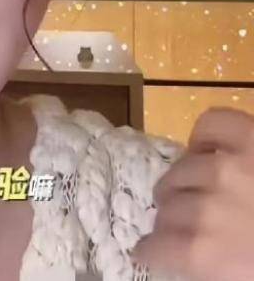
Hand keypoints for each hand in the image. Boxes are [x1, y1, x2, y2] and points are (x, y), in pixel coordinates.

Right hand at [131, 106, 253, 280]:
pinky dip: (204, 135)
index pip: (157, 248)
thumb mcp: (240, 275)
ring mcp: (230, 166)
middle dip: (168, 216)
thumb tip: (189, 254)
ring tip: (187, 187)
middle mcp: (208, 205)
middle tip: (177, 223)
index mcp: (208, 253)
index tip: (146, 252)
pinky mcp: (252, 137)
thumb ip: (210, 265)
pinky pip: (212, 123)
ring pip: (183, 168)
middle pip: (168, 206)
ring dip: (180, 181)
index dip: (149, 251)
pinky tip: (206, 149)